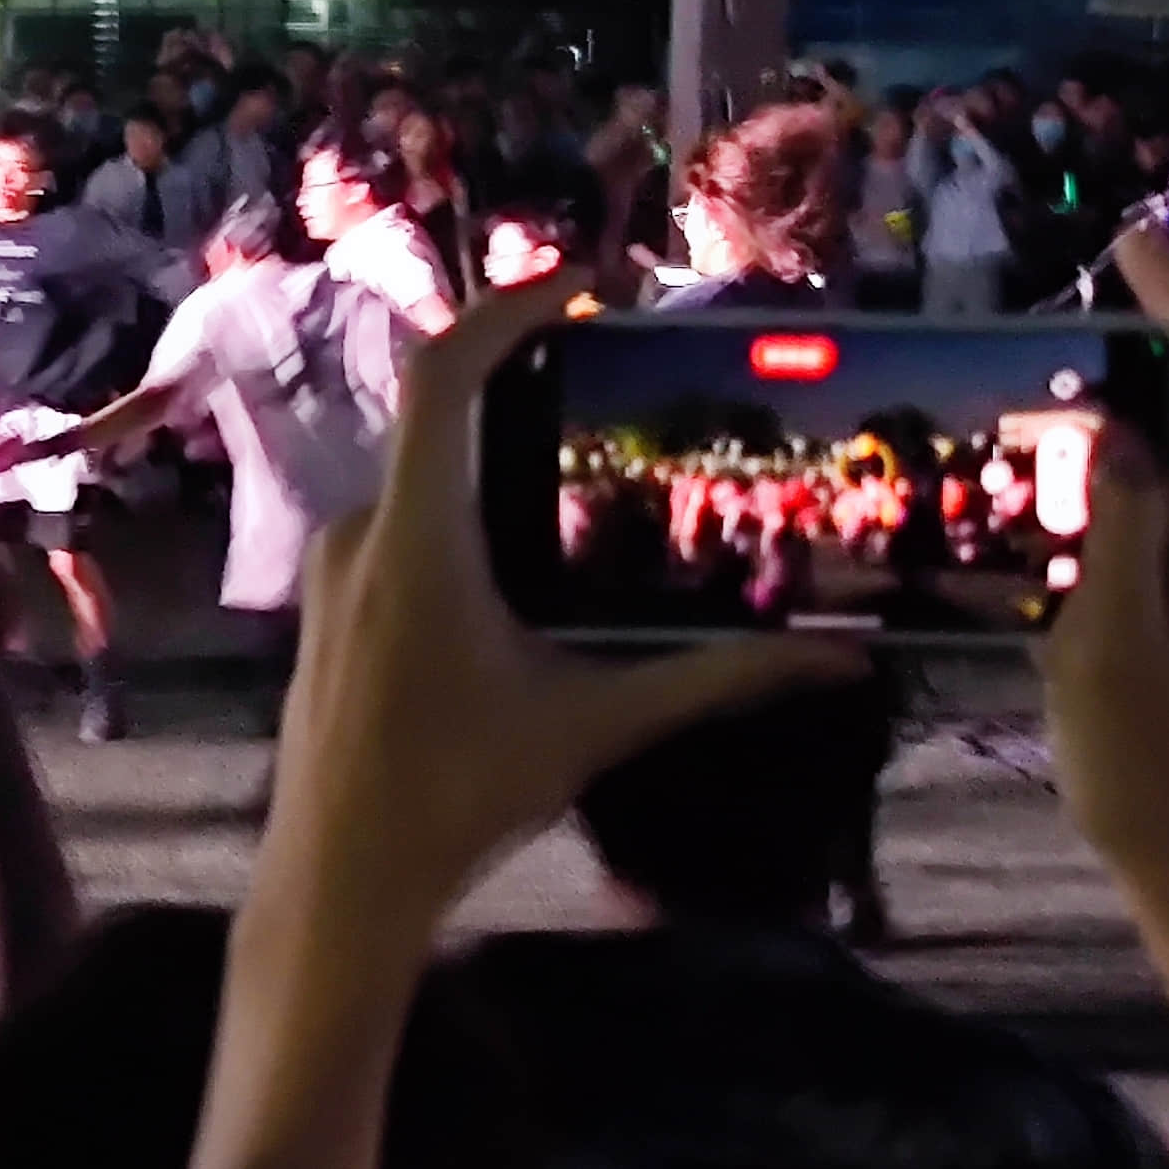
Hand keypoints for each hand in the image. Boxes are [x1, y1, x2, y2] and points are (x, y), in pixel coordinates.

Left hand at [260, 279, 857, 964]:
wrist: (338, 878)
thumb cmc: (457, 797)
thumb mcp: (595, 726)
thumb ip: (718, 680)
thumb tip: (838, 661)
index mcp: (415, 538)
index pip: (445, 377)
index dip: (507, 311)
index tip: (581, 290)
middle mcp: (362, 532)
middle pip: (439, 415)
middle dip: (522, 375)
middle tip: (607, 359)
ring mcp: (334, 566)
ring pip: (420, 475)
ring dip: (496, 450)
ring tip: (582, 453)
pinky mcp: (330, 600)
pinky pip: (399, 519)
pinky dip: (464, 504)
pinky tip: (527, 547)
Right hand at [1041, 227, 1168, 912]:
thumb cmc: (1152, 774)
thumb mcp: (1108, 646)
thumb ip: (1120, 526)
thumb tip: (1119, 429)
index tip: (1128, 242)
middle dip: (1163, 340)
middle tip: (1080, 301)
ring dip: (1149, 408)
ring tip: (1064, 375)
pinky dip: (1146, 471)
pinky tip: (1087, 479)